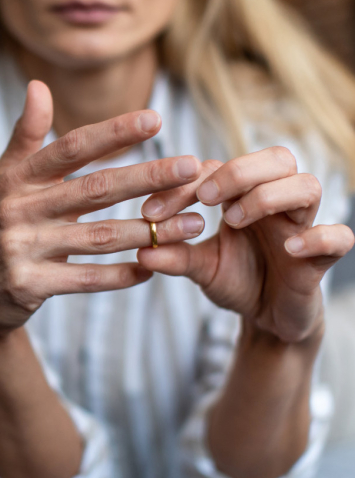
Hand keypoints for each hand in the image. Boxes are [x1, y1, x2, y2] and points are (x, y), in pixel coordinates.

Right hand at [0, 81, 203, 340]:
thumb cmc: (4, 225)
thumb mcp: (7, 180)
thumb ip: (27, 135)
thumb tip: (38, 85)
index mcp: (18, 178)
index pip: (71, 148)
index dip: (113, 133)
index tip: (156, 119)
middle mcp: (18, 209)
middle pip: (93, 189)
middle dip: (146, 177)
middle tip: (191, 166)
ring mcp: (21, 248)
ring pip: (98, 237)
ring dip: (149, 231)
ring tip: (192, 224)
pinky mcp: (29, 285)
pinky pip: (86, 279)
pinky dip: (121, 275)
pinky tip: (152, 267)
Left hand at [138, 146, 354, 342]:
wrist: (267, 319)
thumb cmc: (237, 282)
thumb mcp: (201, 269)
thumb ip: (176, 257)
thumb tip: (142, 249)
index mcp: (243, 198)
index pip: (219, 170)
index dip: (185, 184)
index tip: (152, 212)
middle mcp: (275, 204)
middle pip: (276, 159)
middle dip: (238, 171)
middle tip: (204, 197)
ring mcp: (301, 227)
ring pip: (307, 186)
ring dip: (268, 196)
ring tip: (234, 221)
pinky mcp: (321, 258)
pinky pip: (339, 237)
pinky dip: (319, 237)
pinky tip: (290, 248)